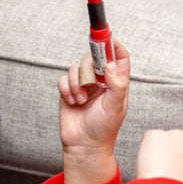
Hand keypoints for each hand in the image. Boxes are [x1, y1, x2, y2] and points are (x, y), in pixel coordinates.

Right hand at [58, 41, 129, 183]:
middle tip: (91, 80)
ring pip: (76, 67)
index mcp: (116, 81)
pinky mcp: (68, 91)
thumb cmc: (104, 129)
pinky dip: (66, 89)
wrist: (84, 145)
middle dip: (89, 67)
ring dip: (76, 83)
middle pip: (93, 57)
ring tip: (81, 99)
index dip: (113, 45)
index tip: (106, 38)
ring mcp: (84, 85)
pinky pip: (63, 78)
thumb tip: (110, 65)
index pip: (119, 56)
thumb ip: (117, 84)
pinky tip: (72, 102)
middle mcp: (100, 80)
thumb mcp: (116, 106)